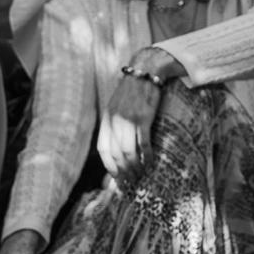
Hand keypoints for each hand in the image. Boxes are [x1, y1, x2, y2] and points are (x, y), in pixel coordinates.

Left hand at [107, 52, 177, 172]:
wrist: (145, 72)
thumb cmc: (132, 91)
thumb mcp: (116, 106)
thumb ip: (114, 124)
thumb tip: (116, 147)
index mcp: (106, 119)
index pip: (103, 150)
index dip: (109, 166)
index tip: (117, 178)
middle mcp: (114, 121)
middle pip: (116, 154)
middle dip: (124, 172)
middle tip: (132, 181)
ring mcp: (128, 120)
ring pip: (129, 152)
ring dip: (135, 167)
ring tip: (141, 175)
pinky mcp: (143, 118)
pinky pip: (143, 143)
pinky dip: (147, 156)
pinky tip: (150, 163)